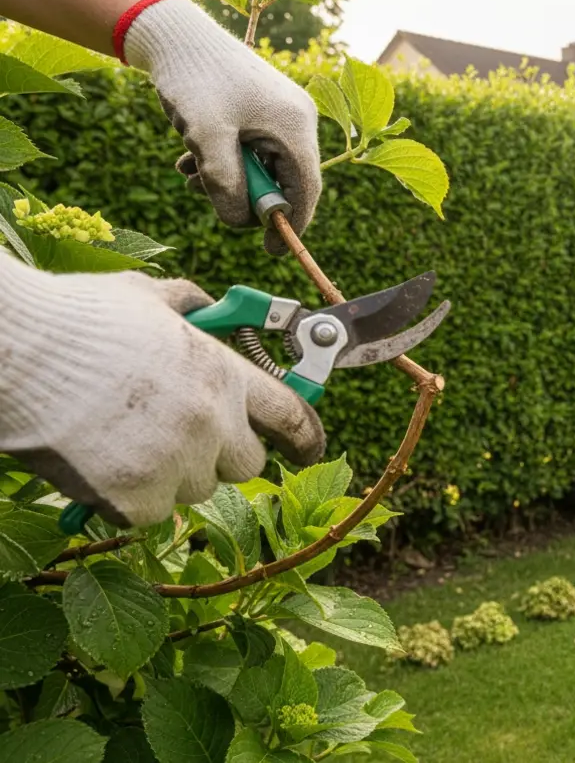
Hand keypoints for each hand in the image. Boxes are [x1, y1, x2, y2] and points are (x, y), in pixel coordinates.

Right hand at [0, 259, 325, 527]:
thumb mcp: (145, 297)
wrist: (12, 350)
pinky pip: (147, 512)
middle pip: (245, 465)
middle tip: (177, 435)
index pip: (292, 417)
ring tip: (120, 435)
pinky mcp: (134, 499)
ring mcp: (174, 464)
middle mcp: (210, 423)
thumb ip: (191, 308)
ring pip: (193, 489)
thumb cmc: (73, 319)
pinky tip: (96, 459)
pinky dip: (126, 497)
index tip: (309, 448)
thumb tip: (210, 309)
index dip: (305, 436)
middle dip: (219, 454)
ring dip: (169, 474)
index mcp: (223, 374)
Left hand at [123, 0, 320, 255]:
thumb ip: (225, 184)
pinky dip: (222, 160)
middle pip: (282, 179)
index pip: (306, 189)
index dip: (291, 225)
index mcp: (295, 127)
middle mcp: (295, 121)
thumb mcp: (207, 138)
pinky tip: (190, 157)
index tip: (272, 250)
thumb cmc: (195, 79)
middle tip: (211, 201)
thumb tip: (238, 223)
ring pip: (261, 166)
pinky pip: (248, 149)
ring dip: (226, 178)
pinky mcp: (258, 111)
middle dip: (245, 195)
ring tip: (190, 175)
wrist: (175, 35)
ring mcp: (278, 115)